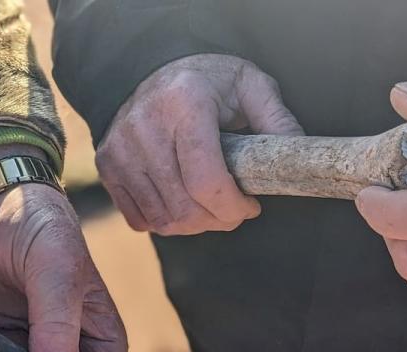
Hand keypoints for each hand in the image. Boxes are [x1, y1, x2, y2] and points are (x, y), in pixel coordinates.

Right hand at [96, 53, 302, 235]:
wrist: (152, 70)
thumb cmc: (208, 82)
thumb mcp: (250, 86)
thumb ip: (276, 119)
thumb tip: (297, 158)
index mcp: (185, 103)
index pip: (205, 181)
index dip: (233, 207)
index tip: (251, 206)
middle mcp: (145, 127)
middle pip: (185, 208)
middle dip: (218, 220)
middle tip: (234, 211)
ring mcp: (121, 150)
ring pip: (163, 219)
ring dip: (194, 225)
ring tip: (210, 208)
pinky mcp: (108, 167)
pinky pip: (140, 219)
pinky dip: (165, 222)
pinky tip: (182, 204)